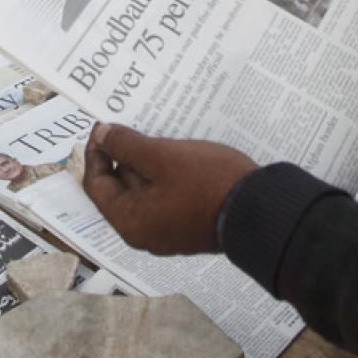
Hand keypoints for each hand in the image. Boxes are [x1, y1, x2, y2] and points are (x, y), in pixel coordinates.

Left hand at [81, 123, 256, 254]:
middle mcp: (144, 232)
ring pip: (144, 190)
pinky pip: (164, 196)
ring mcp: (167, 230)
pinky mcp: (187, 224)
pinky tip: (174, 153)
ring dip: (145, 163)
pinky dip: (163, 175)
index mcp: (131, 221)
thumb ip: (127, 145)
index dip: (96, 153)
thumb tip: (101, 135)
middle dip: (122, 156)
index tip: (103, 127)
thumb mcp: (163, 157)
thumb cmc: (207, 184)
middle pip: (120, 188)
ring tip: (155, 135)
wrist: (261, 210)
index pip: (97, 184)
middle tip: (131, 125)